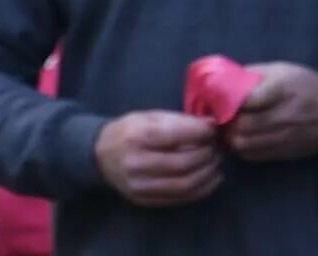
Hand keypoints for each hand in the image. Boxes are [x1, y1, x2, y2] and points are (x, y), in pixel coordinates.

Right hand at [94, 110, 221, 206]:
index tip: (213, 130)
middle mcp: (137, 164)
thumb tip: (212, 124)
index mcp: (138, 137)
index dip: (202, 133)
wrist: (101, 155)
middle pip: (183, 163)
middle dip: (207, 154)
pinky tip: (211, 179)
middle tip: (216, 147)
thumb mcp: (151, 117)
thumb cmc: (130, 130)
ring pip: (184, 185)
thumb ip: (180, 120)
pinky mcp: (144, 200)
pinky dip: (200, 190)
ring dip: (207, 174)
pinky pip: (178, 199)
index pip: (178, 136)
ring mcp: (139, 186)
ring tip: (216, 162)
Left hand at [223, 62, 317, 162]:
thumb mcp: (285, 70)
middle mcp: (283, 115)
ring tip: (232, 126)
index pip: (248, 99)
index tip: (225, 97)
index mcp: (283, 89)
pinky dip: (242, 147)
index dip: (231, 99)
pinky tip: (244, 136)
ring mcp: (283, 137)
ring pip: (243, 143)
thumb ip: (256, 73)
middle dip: (228, 120)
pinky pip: (252, 155)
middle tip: (224, 115)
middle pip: (242, 125)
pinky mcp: (283, 152)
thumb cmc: (307, 85)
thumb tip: (226, 79)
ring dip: (232, 136)